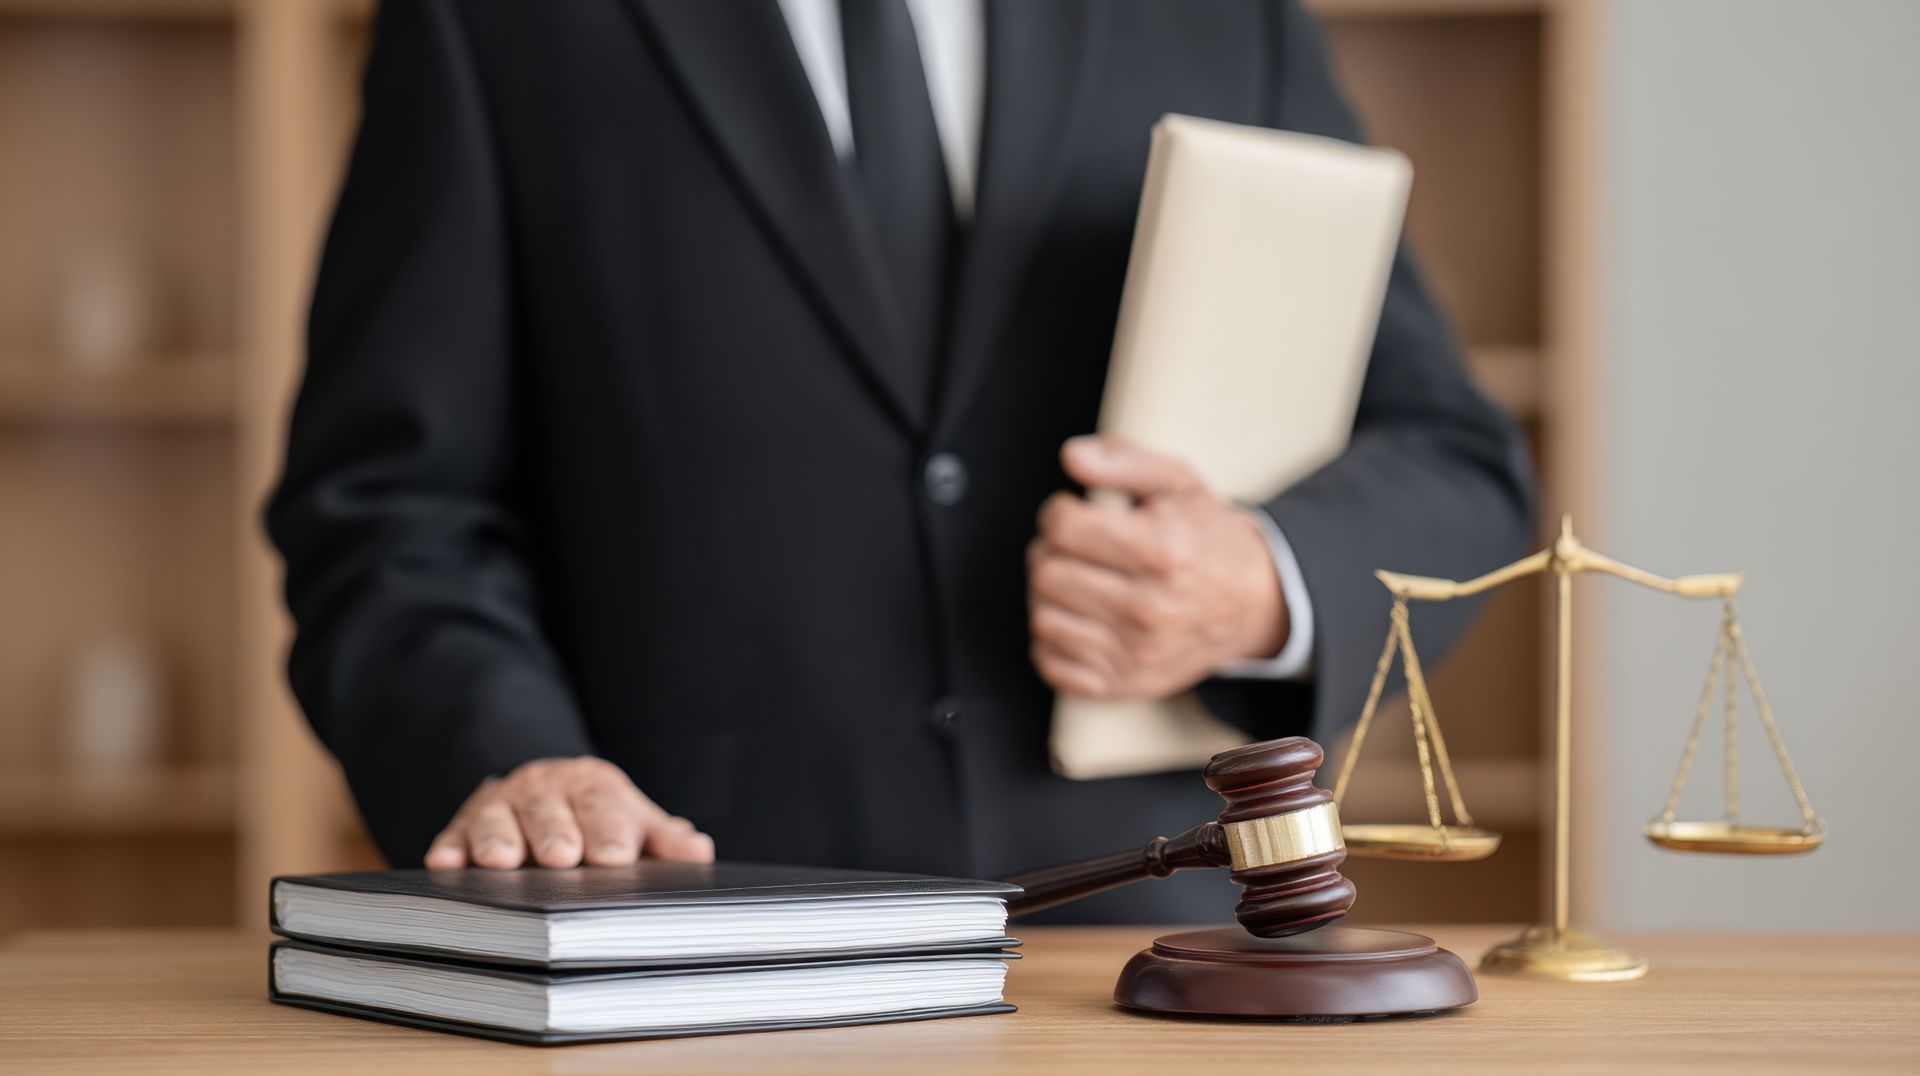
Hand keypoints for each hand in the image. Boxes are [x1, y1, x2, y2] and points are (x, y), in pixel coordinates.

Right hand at [424, 756, 715, 868]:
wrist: (541, 791)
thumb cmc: (597, 820)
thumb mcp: (633, 821)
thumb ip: (664, 839)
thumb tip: (698, 851)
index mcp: (592, 787)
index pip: (603, 806)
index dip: (608, 830)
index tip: (615, 857)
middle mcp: (544, 790)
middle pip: (549, 810)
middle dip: (554, 832)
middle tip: (561, 857)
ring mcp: (499, 807)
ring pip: (497, 819)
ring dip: (500, 839)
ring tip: (502, 861)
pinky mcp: (461, 828)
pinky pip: (452, 837)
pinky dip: (449, 849)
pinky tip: (446, 864)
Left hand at [1027, 436, 1288, 698]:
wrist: (1253, 602)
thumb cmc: (1206, 536)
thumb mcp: (1177, 483)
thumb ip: (1123, 461)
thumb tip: (1071, 455)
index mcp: (1161, 551)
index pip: (1064, 529)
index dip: (1057, 512)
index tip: (1072, 511)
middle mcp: (1149, 608)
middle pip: (1047, 574)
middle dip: (1049, 550)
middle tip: (1072, 545)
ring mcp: (1136, 653)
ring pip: (1043, 618)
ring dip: (1047, 593)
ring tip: (1074, 578)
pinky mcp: (1126, 683)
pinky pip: (1051, 664)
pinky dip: (1052, 639)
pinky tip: (1076, 617)